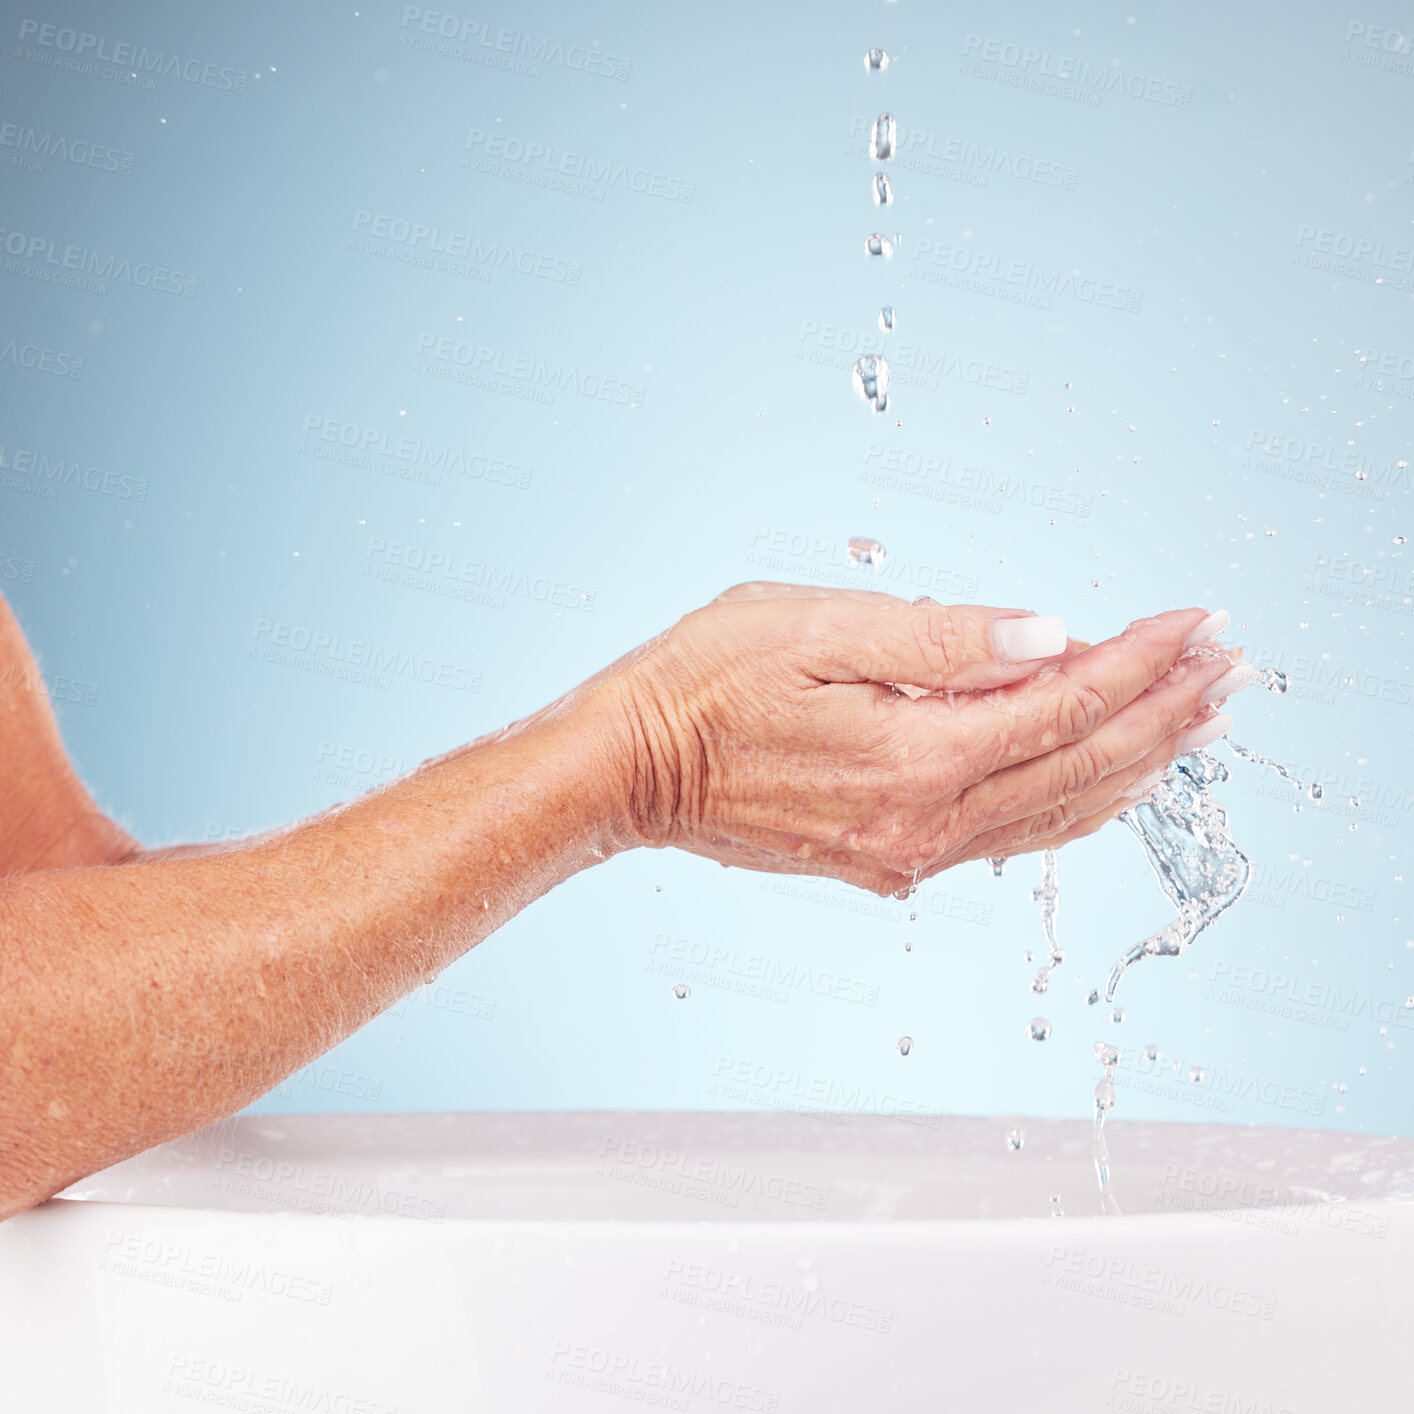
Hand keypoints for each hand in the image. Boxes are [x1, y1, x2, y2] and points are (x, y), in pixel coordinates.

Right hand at [604, 583, 1245, 895]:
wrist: (628, 772)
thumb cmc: (702, 684)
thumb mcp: (811, 627)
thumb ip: (938, 637)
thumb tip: (1046, 634)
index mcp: (913, 754)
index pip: (1065, 701)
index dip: (1142, 658)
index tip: (1198, 619)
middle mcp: (924, 820)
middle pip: (1082, 765)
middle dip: (1166, 712)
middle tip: (1231, 664)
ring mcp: (908, 850)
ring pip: (1058, 812)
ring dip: (1137, 761)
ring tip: (1197, 717)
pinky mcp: (889, 859)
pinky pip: (1011, 836)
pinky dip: (1075, 800)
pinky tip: (1105, 775)